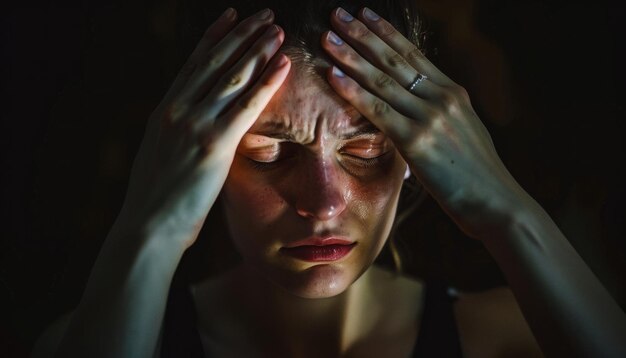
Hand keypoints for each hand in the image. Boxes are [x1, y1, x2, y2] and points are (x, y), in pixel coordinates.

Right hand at [116, 8, 289, 247]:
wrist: (147, 228)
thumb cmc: (156, 200)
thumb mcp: (160, 156)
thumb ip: (178, 134)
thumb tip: (196, 126)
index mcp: (164, 111)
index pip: (193, 64)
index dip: (215, 37)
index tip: (231, 16)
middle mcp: (177, 110)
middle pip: (215, 62)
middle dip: (243, 35)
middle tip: (265, 16)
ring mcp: (194, 125)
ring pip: (232, 77)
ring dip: (257, 50)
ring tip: (278, 31)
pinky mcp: (213, 145)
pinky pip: (246, 106)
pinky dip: (267, 83)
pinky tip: (282, 64)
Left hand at [322, 7, 523, 238]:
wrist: (496, 203)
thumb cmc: (476, 176)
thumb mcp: (462, 133)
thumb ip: (439, 115)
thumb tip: (415, 109)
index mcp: (453, 93)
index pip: (413, 55)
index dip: (386, 33)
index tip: (365, 15)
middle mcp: (442, 97)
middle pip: (394, 59)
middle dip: (362, 34)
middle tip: (338, 14)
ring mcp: (430, 116)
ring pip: (382, 79)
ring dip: (350, 56)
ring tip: (327, 38)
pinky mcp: (417, 140)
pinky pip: (378, 110)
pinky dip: (354, 91)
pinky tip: (334, 75)